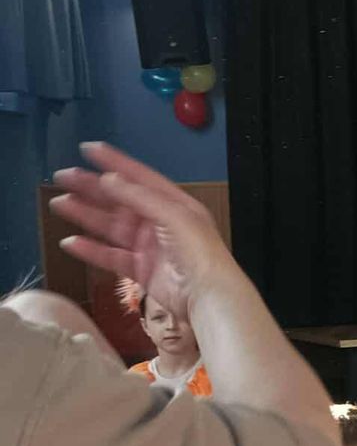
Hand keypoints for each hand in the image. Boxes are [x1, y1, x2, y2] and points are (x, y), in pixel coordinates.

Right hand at [50, 143, 237, 321]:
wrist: (209, 296)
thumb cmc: (200, 252)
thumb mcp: (174, 216)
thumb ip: (140, 197)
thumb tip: (109, 179)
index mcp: (175, 204)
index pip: (139, 177)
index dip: (114, 162)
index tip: (87, 149)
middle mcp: (161, 222)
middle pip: (120, 200)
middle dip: (92, 188)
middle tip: (63, 177)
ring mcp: (149, 247)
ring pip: (111, 226)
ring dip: (85, 214)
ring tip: (60, 203)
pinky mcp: (141, 269)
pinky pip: (110, 256)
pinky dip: (91, 250)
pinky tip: (71, 242)